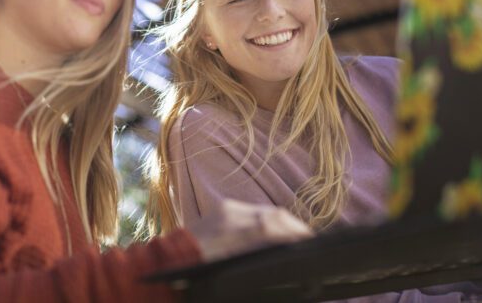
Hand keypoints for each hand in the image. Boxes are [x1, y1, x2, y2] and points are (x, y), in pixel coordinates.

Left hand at [188, 199, 313, 261]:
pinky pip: (255, 210)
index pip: (271, 226)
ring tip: (299, 236)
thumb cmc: (198, 273)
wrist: (170, 259)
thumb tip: (282, 256)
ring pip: (266, 210)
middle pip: (273, 214)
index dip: (294, 232)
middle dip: (296, 226)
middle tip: (311, 241)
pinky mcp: (223, 207)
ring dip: (285, 222)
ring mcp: (226, 208)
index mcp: (229, 233)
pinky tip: (279, 230)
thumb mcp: (228, 272)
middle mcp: (229, 215)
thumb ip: (257, 261)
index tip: (310, 241)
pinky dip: (271, 218)